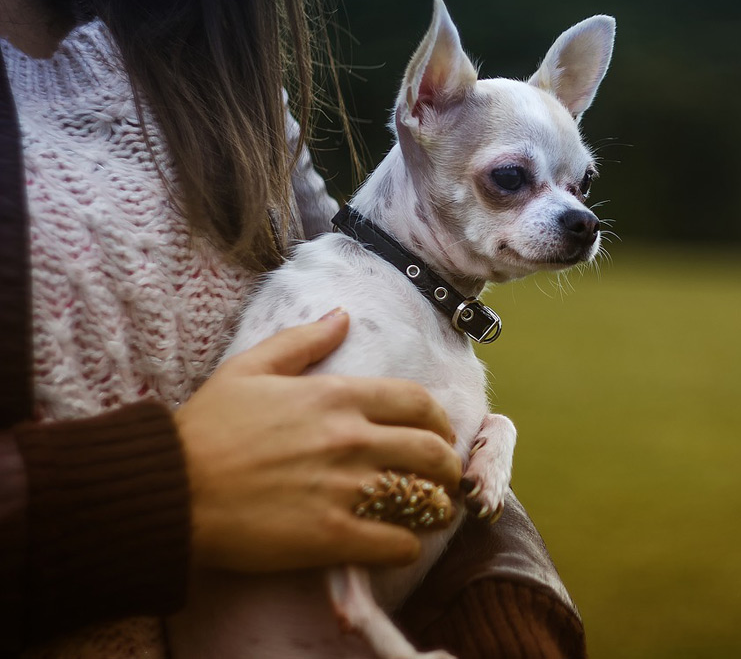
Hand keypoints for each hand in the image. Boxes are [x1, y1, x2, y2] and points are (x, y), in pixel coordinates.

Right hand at [173, 309, 461, 571]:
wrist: (169, 489)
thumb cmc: (207, 427)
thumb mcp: (250, 368)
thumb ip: (302, 341)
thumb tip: (342, 316)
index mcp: (337, 396)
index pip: (418, 402)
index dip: (439, 421)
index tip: (438, 434)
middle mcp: (352, 438)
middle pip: (433, 452)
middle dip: (449, 467)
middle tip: (443, 479)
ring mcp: (345, 488)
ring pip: (424, 498)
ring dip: (437, 508)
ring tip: (431, 514)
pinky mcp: (331, 536)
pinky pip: (396, 544)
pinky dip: (407, 547)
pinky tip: (399, 545)